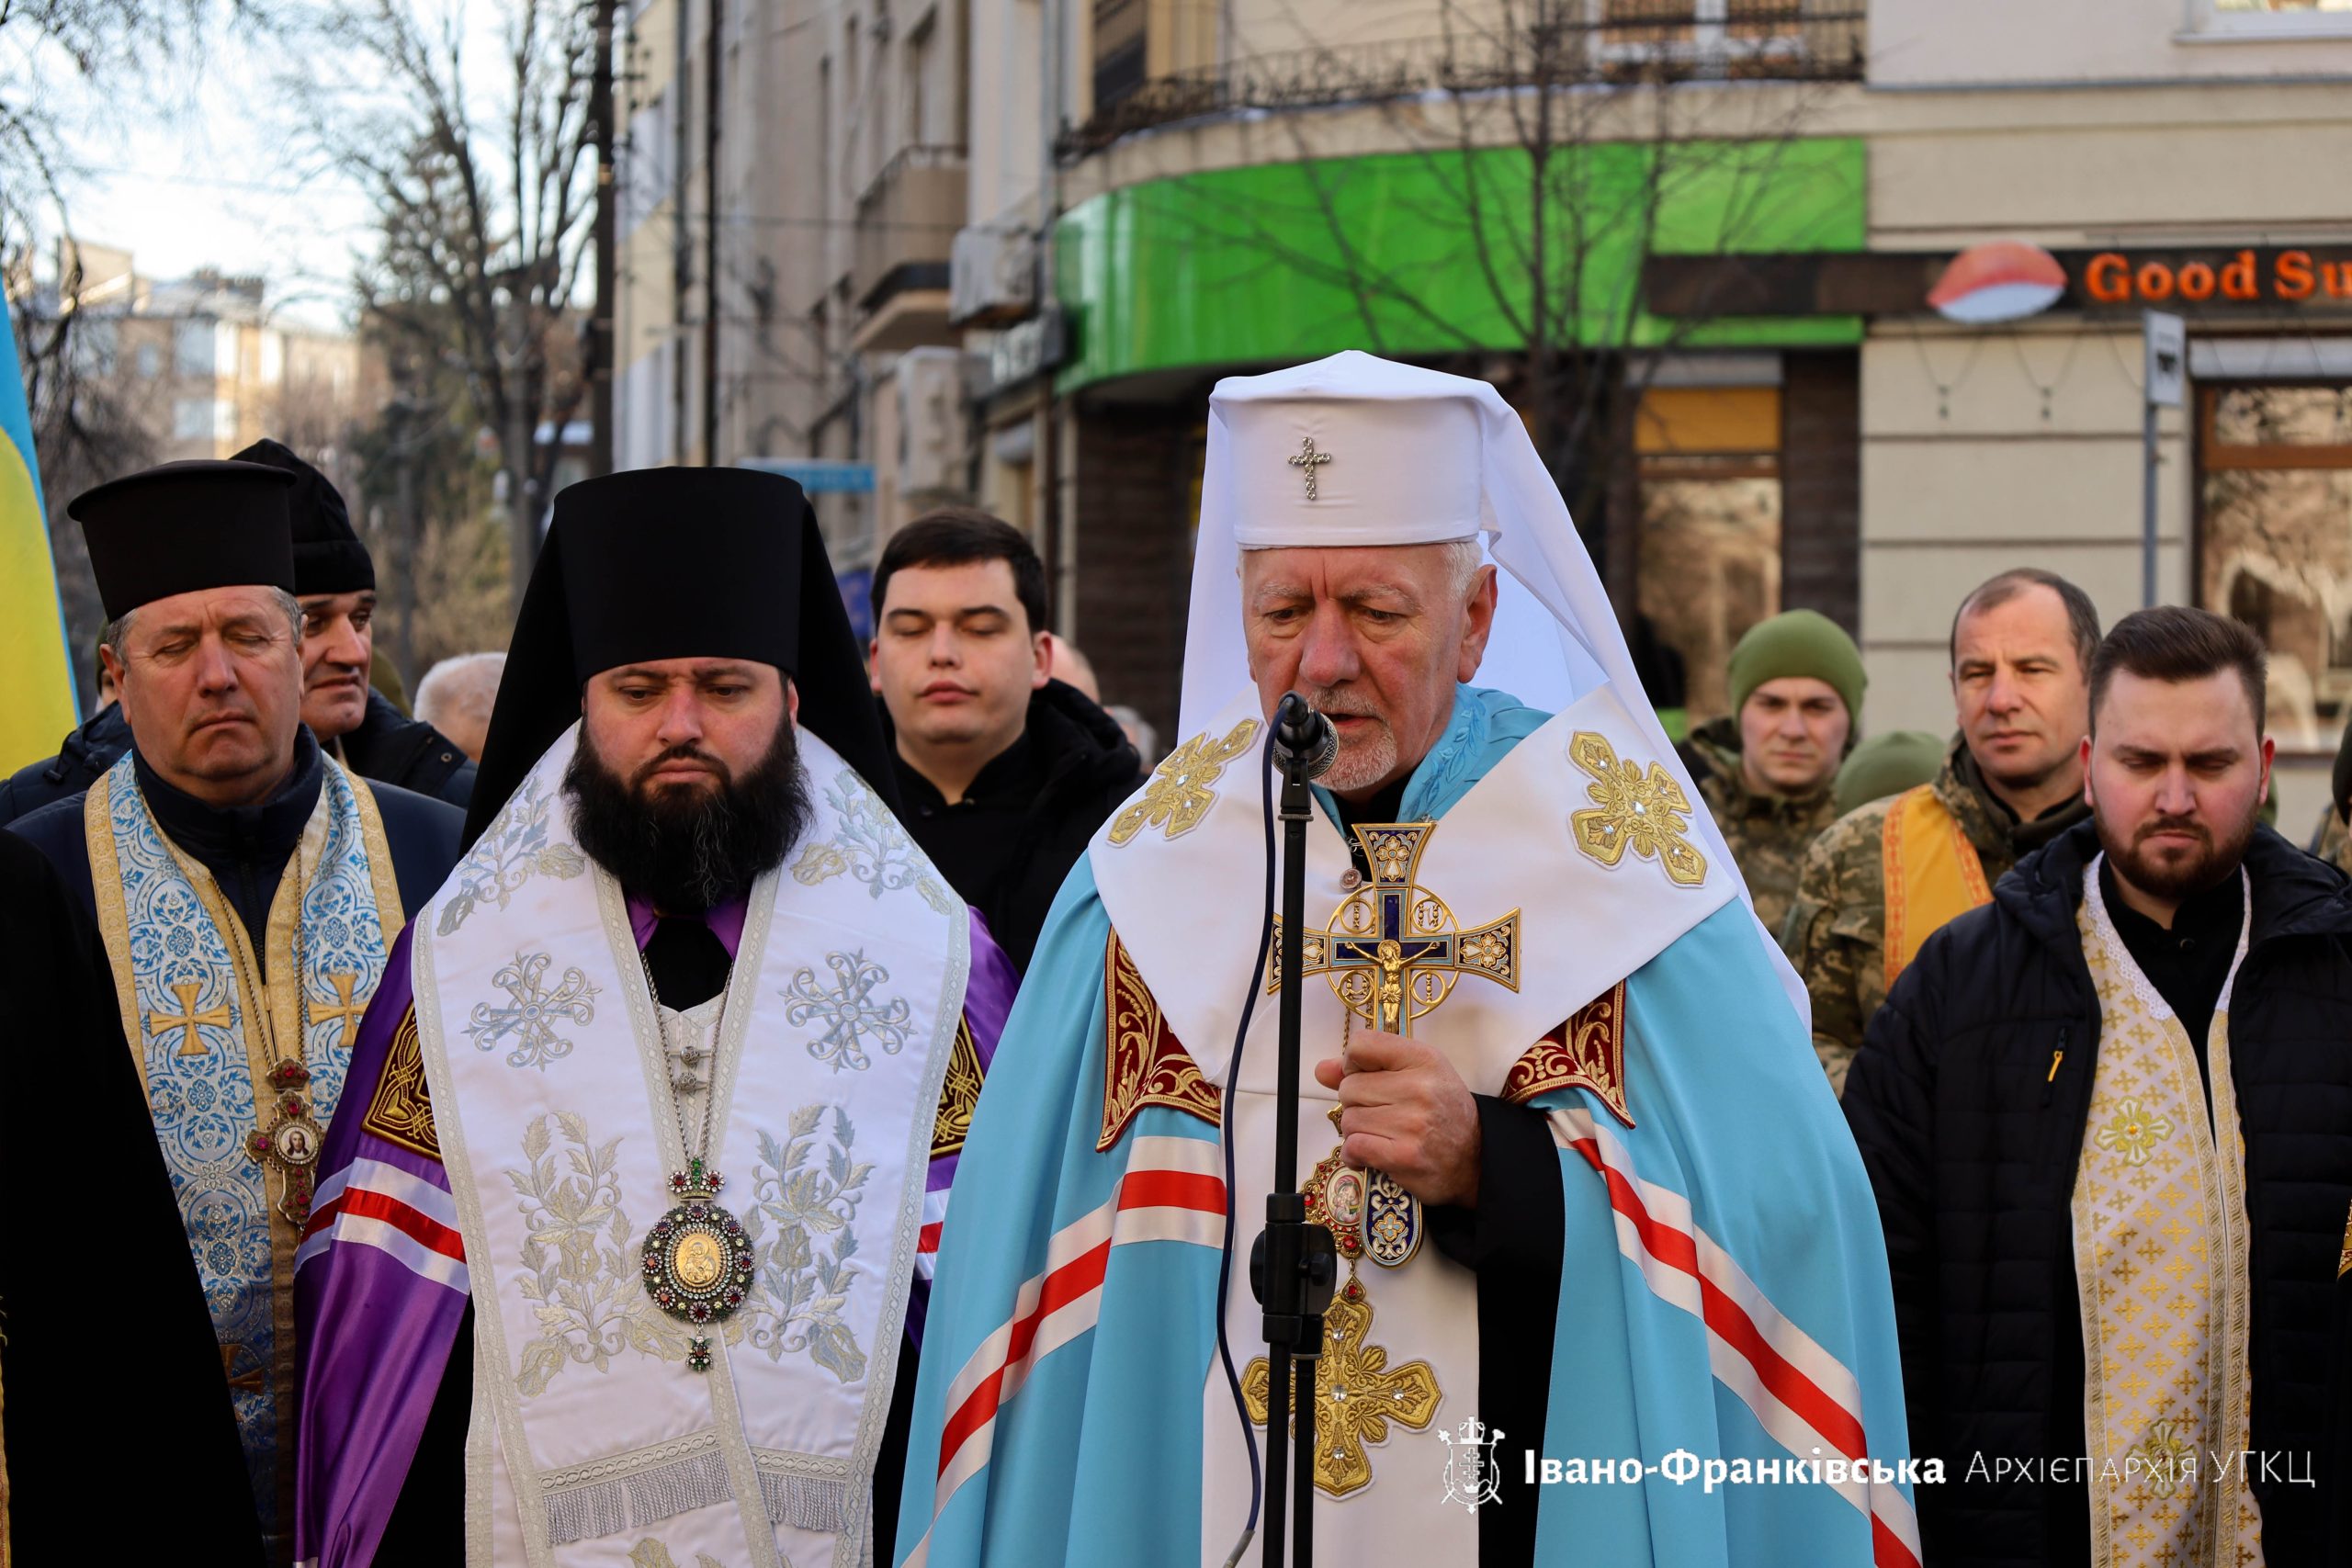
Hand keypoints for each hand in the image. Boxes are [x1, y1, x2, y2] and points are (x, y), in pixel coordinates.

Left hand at [1311, 1029, 1481, 1207]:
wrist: (1476, 1159)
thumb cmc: (1441, 1112)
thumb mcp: (1416, 1076)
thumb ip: (1367, 1068)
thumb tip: (1321, 1069)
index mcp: (1423, 1058)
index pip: (1362, 1045)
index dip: (1353, 1064)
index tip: (1366, 1077)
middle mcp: (1419, 1087)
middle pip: (1349, 1087)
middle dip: (1356, 1104)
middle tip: (1381, 1114)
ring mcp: (1412, 1123)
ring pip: (1349, 1120)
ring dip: (1356, 1132)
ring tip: (1382, 1135)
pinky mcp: (1404, 1156)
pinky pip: (1354, 1147)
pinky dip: (1355, 1154)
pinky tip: (1371, 1154)